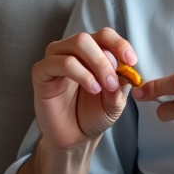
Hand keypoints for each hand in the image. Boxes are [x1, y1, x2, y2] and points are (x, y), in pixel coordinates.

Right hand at [31, 28, 138, 151]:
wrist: (75, 138)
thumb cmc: (93, 115)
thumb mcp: (115, 100)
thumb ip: (121, 84)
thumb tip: (127, 69)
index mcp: (90, 53)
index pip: (104, 35)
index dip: (119, 44)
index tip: (131, 61)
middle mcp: (71, 51)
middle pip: (87, 37)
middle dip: (105, 58)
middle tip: (113, 82)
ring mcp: (55, 60)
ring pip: (76, 44)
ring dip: (96, 64)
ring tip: (103, 88)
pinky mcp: (41, 72)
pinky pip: (59, 62)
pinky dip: (80, 73)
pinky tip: (91, 88)